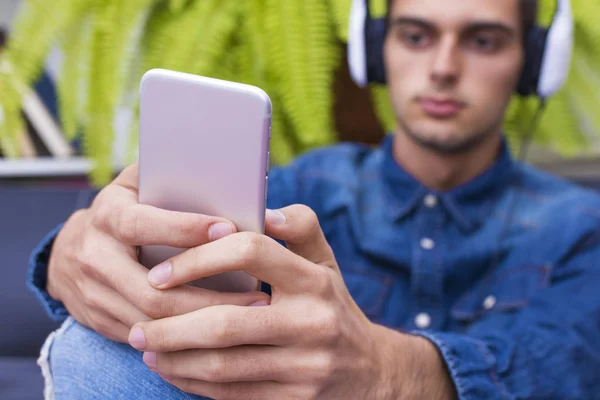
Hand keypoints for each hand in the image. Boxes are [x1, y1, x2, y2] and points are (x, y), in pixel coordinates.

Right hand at [47, 164, 269, 342]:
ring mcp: (94, 295)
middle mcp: (96, 258)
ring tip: (249, 317)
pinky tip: (221, 336)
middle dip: (210, 297)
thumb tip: (217, 166)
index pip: (143, 225)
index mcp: (107, 218)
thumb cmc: (121, 213)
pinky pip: (147, 338)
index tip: (229, 230)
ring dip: (204, 323)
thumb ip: (165, 175)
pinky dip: (186, 340)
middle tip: (257, 296)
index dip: (185, 228)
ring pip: (153, 320)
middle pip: (154, 290)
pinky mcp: (100, 321)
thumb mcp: (133, 187)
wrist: (67, 255)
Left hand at [128, 205, 421, 398]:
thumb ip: (299, 228)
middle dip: (170, 324)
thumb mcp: (326, 263)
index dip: (198, 257)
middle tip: (138, 320)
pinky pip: (229, 395)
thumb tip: (262, 208)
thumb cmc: (333, 306)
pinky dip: (191, 382)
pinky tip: (170, 369)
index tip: (160, 271)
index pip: (250, 251)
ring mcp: (304, 367)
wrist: (372, 372)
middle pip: (225, 322)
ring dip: (173, 357)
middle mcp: (312, 322)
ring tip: (145, 344)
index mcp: (314, 279)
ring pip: (220, 366)